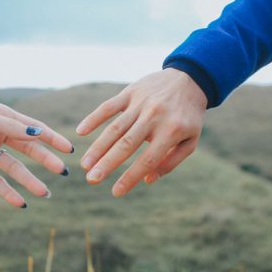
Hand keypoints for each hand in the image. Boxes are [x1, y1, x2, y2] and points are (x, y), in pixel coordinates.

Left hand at [0, 95, 73, 207]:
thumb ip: (10, 127)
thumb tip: (38, 135)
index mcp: (4, 117)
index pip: (33, 129)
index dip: (52, 138)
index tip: (69, 149)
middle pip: (28, 150)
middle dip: (46, 161)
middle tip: (63, 172)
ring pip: (14, 168)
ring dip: (29, 180)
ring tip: (46, 193)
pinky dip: (7, 192)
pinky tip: (21, 203)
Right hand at [76, 68, 206, 196]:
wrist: (190, 78)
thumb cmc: (188, 115)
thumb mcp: (190, 140)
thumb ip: (171, 161)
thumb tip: (148, 180)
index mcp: (171, 131)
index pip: (148, 160)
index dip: (131, 178)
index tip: (115, 193)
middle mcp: (154, 117)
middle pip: (126, 144)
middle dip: (107, 164)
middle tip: (91, 180)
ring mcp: (140, 103)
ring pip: (115, 128)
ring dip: (98, 147)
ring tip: (85, 164)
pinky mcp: (130, 92)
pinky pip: (109, 106)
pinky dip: (94, 118)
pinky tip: (81, 131)